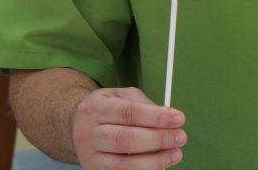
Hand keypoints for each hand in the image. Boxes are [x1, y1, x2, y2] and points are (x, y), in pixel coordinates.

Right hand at [71, 87, 186, 168]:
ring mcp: (89, 157)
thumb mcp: (119, 96)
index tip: (179, 119)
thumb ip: (142, 103)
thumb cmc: (105, 109)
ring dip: (155, 162)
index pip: (128, 113)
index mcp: (95, 108)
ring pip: (124, 164)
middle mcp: (88, 134)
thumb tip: (167, 116)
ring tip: (175, 154)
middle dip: (158, 139)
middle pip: (126, 139)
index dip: (156, 117)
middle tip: (180, 137)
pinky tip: (160, 167)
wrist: (76, 126)